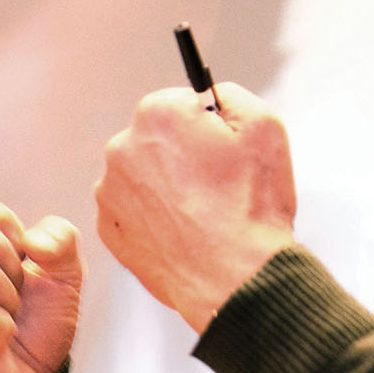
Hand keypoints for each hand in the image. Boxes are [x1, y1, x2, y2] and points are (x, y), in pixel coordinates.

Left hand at [94, 83, 295, 333]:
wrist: (236, 279)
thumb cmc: (251, 207)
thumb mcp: (264, 127)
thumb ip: (231, 95)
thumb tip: (212, 93)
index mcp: (158, 114)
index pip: (180, 103)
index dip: (206, 127)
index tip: (219, 150)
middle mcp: (123, 147)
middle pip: (157, 137)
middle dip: (182, 154)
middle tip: (215, 185)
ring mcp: (111, 190)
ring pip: (143, 174)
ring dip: (166, 185)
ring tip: (201, 213)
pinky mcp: (109, 228)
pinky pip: (133, 209)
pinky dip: (154, 216)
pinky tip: (183, 231)